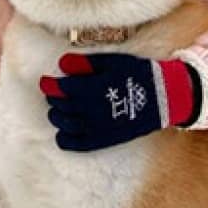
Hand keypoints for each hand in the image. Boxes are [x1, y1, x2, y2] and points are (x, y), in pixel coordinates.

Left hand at [39, 53, 199, 151]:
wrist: (163, 97)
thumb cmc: (137, 74)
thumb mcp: (113, 62)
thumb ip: (86, 63)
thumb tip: (62, 63)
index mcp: (96, 88)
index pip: (64, 88)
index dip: (50, 85)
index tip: (45, 82)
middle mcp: (94, 109)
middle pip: (63, 106)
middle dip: (53, 100)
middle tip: (52, 94)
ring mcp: (99, 127)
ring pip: (67, 125)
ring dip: (56, 117)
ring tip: (56, 111)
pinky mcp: (105, 139)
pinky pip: (79, 144)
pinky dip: (65, 140)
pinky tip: (61, 134)